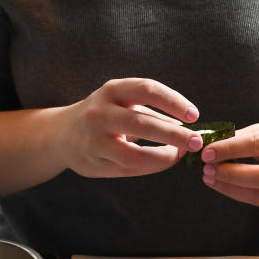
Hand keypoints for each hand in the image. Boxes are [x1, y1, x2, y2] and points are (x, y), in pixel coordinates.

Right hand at [59, 78, 201, 177]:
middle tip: (197, 142)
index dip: (174, 101)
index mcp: (111, 90)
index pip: (147, 89)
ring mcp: (94, 140)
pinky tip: (164, 161)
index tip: (194, 115)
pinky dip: (152, 166)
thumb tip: (188, 127)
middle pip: (142, 123)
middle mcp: (99, 112)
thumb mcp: (123, 102)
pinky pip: (130, 169)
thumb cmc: (106, 116)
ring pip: (135, 154)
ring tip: (180, 154)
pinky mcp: (93, 163)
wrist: (61, 135)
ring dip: (165, 157)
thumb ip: (153, 112)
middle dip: (175, 135)